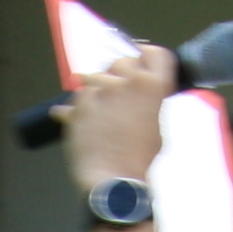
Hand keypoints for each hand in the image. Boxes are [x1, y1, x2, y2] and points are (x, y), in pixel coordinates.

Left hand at [64, 42, 176, 193]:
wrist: (114, 178)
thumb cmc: (138, 158)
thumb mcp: (156, 124)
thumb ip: (147, 100)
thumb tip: (136, 94)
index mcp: (153, 85)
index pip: (154, 53)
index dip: (146, 54)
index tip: (139, 58)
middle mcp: (127, 81)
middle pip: (122, 60)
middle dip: (118, 73)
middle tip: (116, 94)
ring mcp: (101, 90)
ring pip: (95, 76)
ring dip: (96, 90)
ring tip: (100, 115)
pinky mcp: (79, 103)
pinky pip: (76, 97)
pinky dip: (78, 108)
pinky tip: (86, 124)